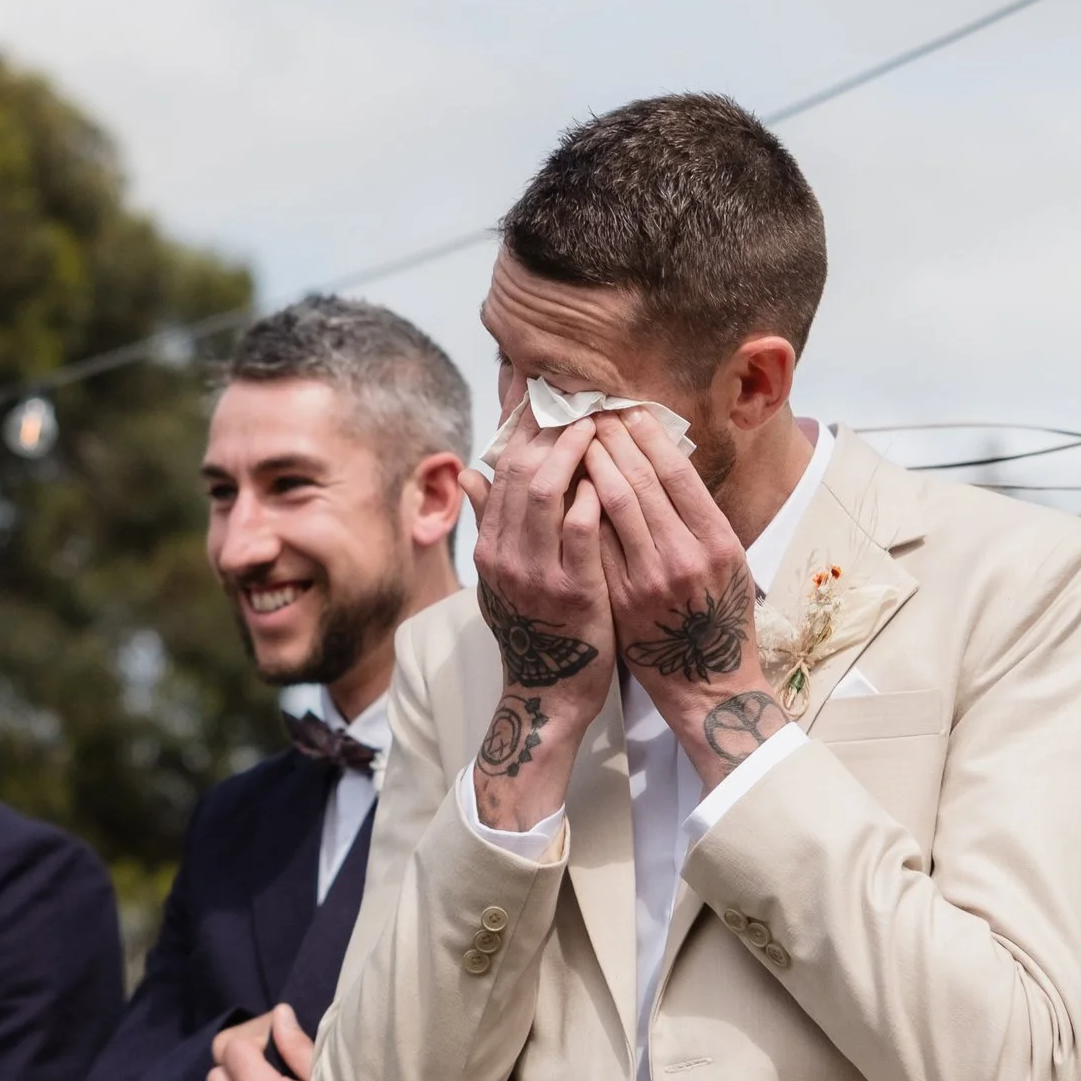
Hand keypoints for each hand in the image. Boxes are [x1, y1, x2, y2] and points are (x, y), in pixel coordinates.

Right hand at [458, 414, 614, 828]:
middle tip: (576, 395)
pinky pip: (580, 532)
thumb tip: (469, 474)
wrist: (552, 693)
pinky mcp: (572, 591)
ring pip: (544, 492)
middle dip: (546, 427)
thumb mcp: (502, 577)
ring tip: (595, 424)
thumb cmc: (537, 629)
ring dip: (571, 452)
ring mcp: (534, 573)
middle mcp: (503, 555)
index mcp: (488, 547)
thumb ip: (490, 524)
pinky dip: (592, 497)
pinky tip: (610, 476)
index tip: (539, 388)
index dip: (519, 424)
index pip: (498, 467)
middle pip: (517, 470)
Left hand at [583, 410, 785, 785]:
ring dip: (592, 465)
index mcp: (718, 541)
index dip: (648, 437)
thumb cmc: (717, 616)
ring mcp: (651, 580)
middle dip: (613, 440)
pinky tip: (565, 484)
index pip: (678, 473)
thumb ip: (695, 516)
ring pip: (616, 506)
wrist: (705, 684)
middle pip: (644, 481)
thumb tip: (662, 460)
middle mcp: (686, 557)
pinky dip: (580, 507)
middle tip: (590, 411)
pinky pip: (596, 542)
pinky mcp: (621, 599)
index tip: (627, 410)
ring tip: (575, 438)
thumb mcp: (724, 563)